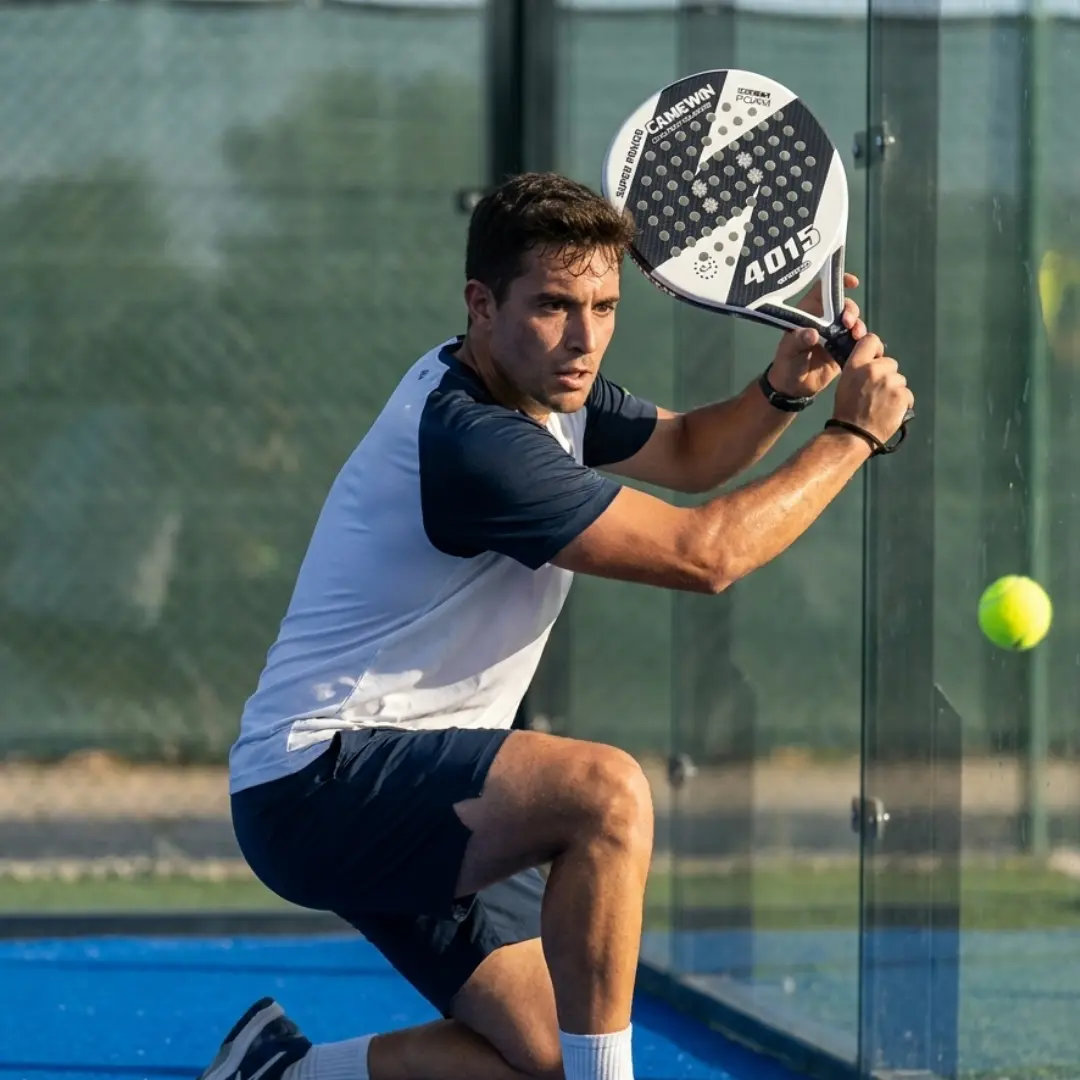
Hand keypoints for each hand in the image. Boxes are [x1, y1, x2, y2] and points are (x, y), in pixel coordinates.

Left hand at [767, 273, 866, 396]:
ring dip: (858, 325)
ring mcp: (835, 334)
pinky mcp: (844, 348)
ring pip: (853, 322)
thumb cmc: (786, 364)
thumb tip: (813, 333)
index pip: (823, 289)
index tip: (852, 282)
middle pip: (843, 305)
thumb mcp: (789, 351)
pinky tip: (862, 345)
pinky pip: (858, 340)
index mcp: (808, 313)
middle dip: (851, 310)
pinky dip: (862, 340)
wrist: (794, 388)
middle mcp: (824, 320)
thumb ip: (799, 341)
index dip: (837, 281)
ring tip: (856, 335)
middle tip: (848, 322)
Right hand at [831, 332, 913, 444]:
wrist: (853, 434)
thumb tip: (874, 362)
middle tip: (876, 393)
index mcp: (856, 365)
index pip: (871, 340)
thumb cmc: (847, 411)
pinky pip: (906, 394)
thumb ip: (859, 369)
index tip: (876, 359)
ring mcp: (890, 382)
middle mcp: (873, 369)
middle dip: (886, 376)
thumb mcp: (845, 383)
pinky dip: (901, 403)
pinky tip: (889, 411)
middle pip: (890, 363)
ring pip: (899, 380)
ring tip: (881, 405)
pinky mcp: (902, 395)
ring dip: (894, 390)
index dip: (876, 349)